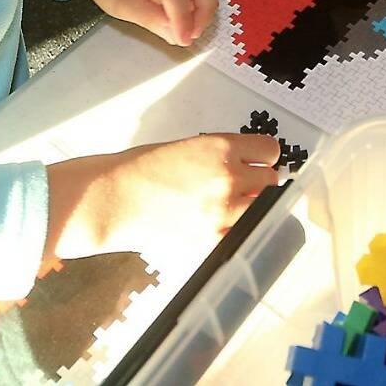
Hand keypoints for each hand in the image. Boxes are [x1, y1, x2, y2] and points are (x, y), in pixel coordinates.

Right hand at [45, 133, 279, 261]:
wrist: (115, 199)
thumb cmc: (142, 169)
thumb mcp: (190, 146)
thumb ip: (223, 155)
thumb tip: (249, 166)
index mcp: (221, 148)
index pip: (269, 150)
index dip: (263, 157)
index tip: (258, 162)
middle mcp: (228, 178)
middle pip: (270, 180)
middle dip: (259, 182)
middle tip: (242, 186)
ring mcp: (222, 212)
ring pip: (263, 208)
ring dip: (252, 206)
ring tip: (230, 205)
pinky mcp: (213, 239)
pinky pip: (243, 232)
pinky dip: (236, 229)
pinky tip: (218, 223)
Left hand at [54, 0, 217, 45]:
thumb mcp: (122, 6)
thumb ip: (150, 19)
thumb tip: (176, 33)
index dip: (183, 18)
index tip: (183, 40)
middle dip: (204, 10)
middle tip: (193, 34)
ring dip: (203, 8)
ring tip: (188, 30)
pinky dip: (199, 4)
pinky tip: (186, 19)